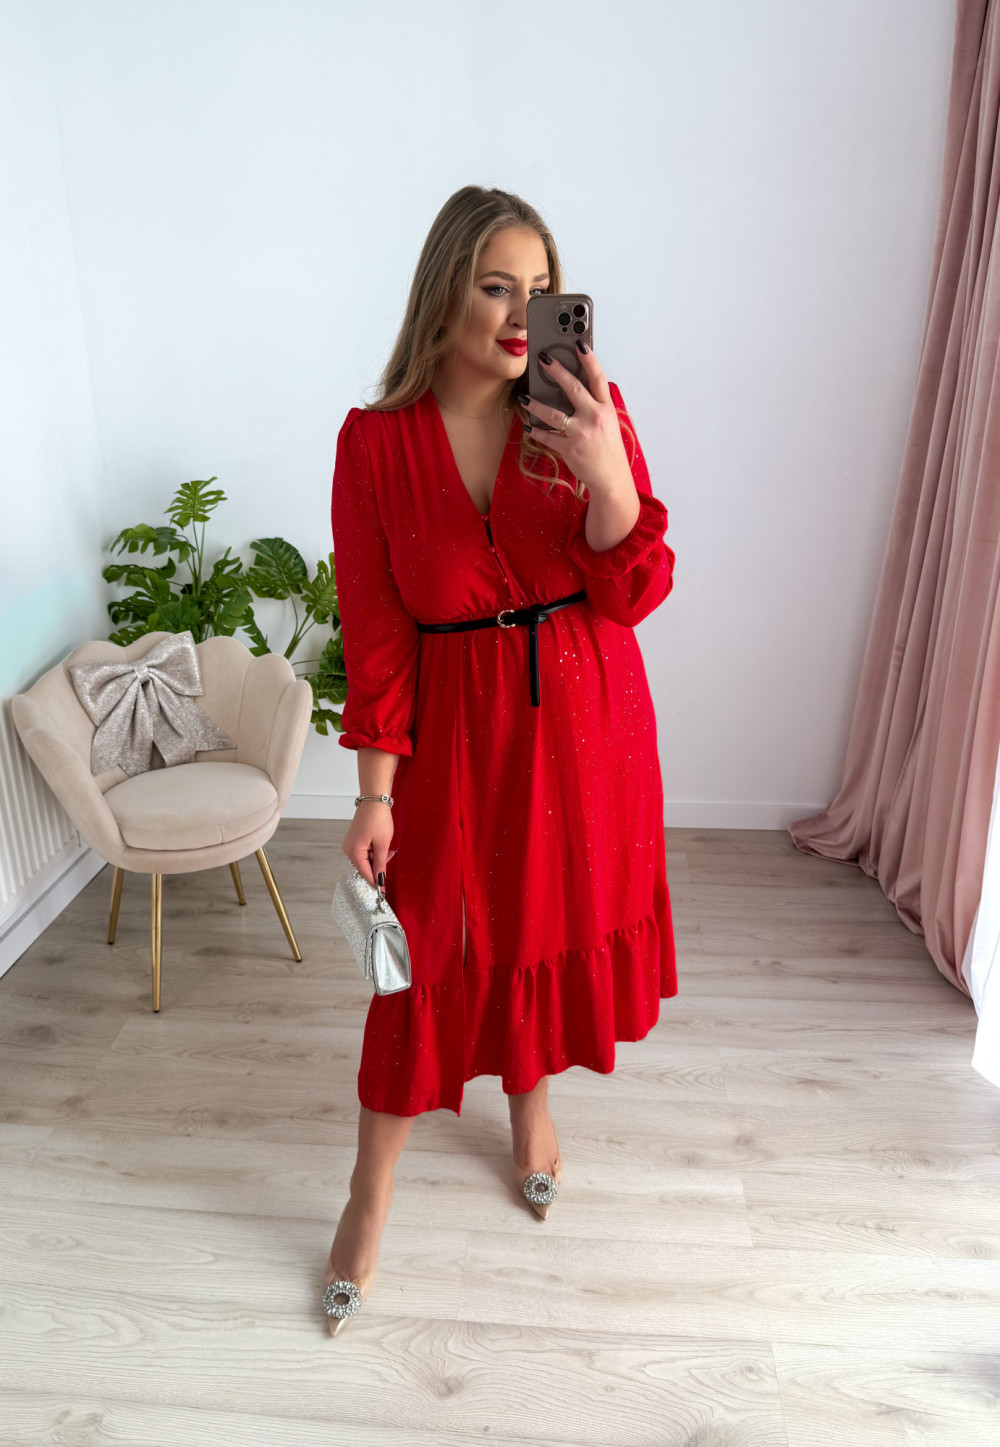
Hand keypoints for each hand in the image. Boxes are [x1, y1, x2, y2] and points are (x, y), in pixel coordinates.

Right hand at [342, 801, 397, 888]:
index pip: (365, 873)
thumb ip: (381, 864)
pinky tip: (381, 843)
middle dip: (379, 865)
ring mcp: (350, 844)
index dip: (376, 882)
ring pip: (366, 860)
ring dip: (378, 857)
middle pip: (365, 867)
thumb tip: (380, 880)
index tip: (384, 892)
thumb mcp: (382, 844)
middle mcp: (348, 849)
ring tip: (387, 846)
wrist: (374, 800)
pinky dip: (374, 851)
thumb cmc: (378, 819)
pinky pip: (364, 852)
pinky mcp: (354, 840)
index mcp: (353, 852)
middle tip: (390, 854)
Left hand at [521, 344, 632, 494]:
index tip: (579, 344)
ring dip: (536, 405)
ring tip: (525, 399)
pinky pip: (548, 436)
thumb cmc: (609, 450)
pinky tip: (529, 427)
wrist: (612, 478)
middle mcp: (594, 417)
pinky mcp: (570, 449)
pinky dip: (537, 432)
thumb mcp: (608, 423)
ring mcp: (581, 433)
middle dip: (556, 371)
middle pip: (573, 388)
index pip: (598, 378)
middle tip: (543, 359)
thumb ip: (594, 406)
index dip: (589, 359)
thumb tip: (576, 391)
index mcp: (606, 408)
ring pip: (554, 414)